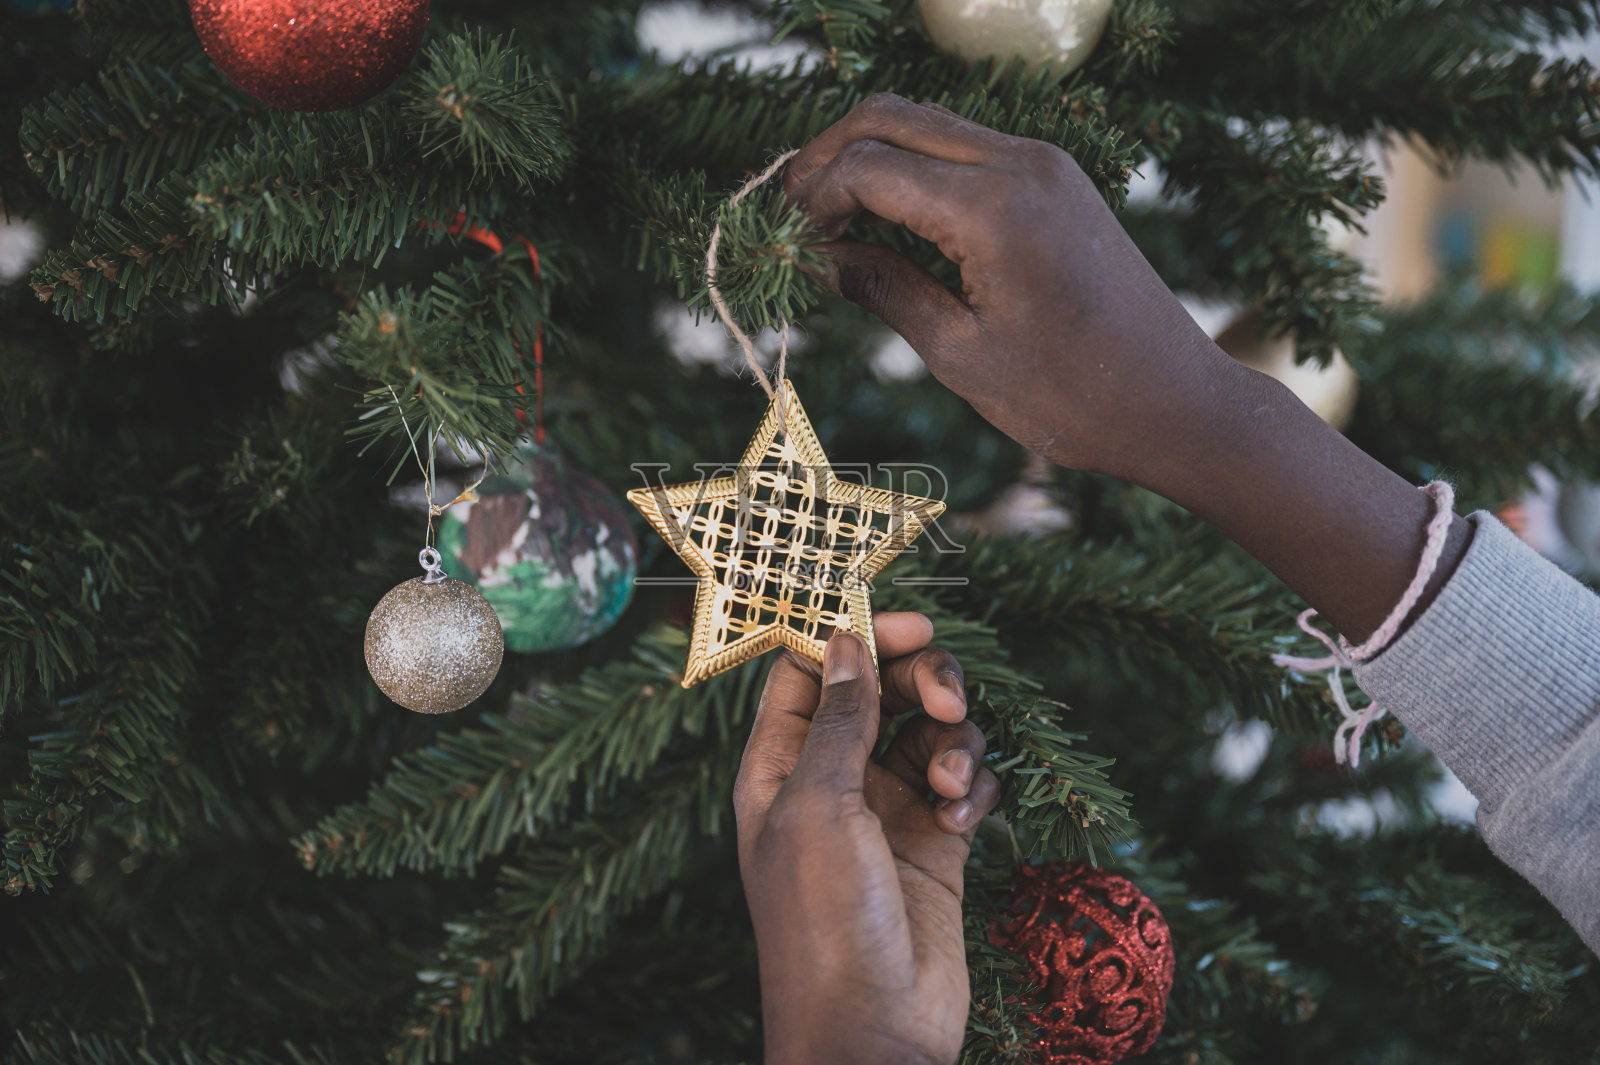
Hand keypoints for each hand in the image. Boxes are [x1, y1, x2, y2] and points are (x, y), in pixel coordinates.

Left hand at [734, 614, 1000, 1064]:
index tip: (911, 623)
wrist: (874, 1032)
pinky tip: (962, 822)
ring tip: (947, 785)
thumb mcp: (819, 806)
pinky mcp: (939, 843)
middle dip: (922, 681)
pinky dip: (973, 790)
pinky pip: (965, 781)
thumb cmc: (823, 922)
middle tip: (948, 699)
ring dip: (953, 742)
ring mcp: (887, 811)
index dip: (855, 634)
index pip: (811, 670)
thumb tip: (843, 639)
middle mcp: (832, 780)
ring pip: (931, 730)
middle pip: (881, 688)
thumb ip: (839, 720)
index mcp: (779, 766)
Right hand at [783, 91, 1226, 481]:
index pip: (869, 166)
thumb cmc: (1070, 397)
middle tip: (789, 212)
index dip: (813, 200)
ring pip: (928, 123)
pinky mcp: (1057, 179)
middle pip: (891, 116)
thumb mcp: (960, 354)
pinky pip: (965, 149)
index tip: (786, 245)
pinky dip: (914, 169)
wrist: (1176, 402)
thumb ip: (885, 290)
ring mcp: (1044, 163)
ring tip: (829, 217)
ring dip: (870, 157)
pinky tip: (887, 218)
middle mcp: (1021, 162)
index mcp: (994, 208)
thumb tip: (821, 257)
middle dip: (828, 156)